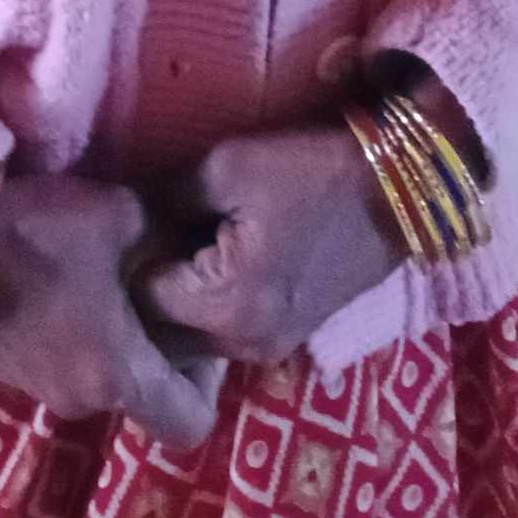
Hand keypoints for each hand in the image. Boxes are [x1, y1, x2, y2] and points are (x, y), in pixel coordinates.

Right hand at [0, 174, 224, 451]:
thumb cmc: (42, 227)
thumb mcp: (122, 214)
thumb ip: (161, 235)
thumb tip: (177, 236)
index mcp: (116, 374)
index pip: (188, 425)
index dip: (207, 386)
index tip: (202, 340)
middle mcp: (78, 397)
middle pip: (138, 395)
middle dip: (154, 351)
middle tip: (158, 293)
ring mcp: (33, 385)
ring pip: (94, 377)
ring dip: (107, 340)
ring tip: (105, 279)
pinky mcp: (0, 365)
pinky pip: (55, 361)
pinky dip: (69, 333)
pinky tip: (59, 279)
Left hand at [137, 120, 401, 365]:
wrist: (398, 188)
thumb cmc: (308, 171)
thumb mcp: (226, 168)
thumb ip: (163, 198)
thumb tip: (119, 210)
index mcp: (223, 308)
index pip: (138, 299)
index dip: (124, 257)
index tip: (120, 222)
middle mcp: (242, 347)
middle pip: (162, 331)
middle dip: (143, 288)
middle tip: (138, 235)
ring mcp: (268, 349)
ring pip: (191, 337)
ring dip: (174, 298)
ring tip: (169, 242)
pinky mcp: (286, 336)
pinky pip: (223, 332)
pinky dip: (205, 304)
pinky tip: (203, 257)